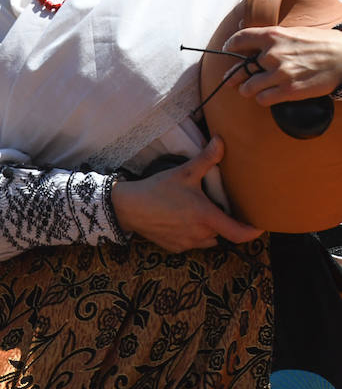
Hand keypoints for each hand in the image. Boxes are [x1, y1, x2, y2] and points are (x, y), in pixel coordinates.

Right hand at [110, 137, 261, 251]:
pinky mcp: (174, 247)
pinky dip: (191, 235)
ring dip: (208, 230)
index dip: (253, 232)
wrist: (128, 208)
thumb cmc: (157, 190)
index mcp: (206, 217)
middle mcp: (199, 234)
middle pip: (222, 233)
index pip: (239, 233)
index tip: (260, 226)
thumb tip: (221, 140)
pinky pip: (191, 244)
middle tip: (216, 208)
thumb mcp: (184, 172)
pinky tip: (181, 222)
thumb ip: (206, 158)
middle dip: (222, 223)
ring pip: (208, 240)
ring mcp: (186, 242)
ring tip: (198, 215)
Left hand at [225, 25, 341, 104]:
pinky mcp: (288, 91)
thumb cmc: (321, 43)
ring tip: (258, 88)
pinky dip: (264, 98)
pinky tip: (272, 94)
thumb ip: (271, 36)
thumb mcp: (295, 32)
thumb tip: (241, 32)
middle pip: (240, 70)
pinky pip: (262, 100)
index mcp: (274, 36)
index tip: (228, 50)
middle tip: (235, 80)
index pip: (240, 39)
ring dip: (250, 89)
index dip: (230, 46)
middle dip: (236, 77)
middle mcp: (273, 54)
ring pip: (247, 88)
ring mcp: (280, 74)